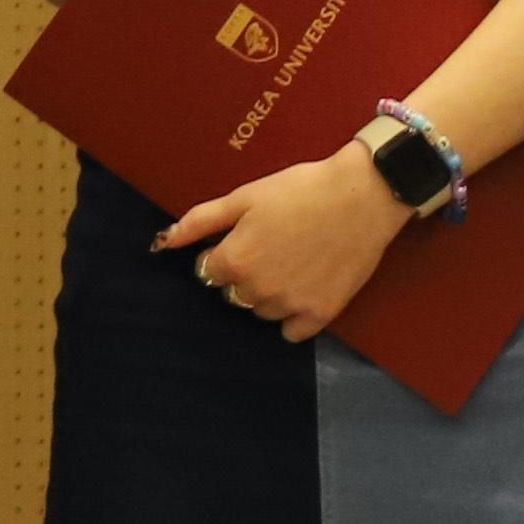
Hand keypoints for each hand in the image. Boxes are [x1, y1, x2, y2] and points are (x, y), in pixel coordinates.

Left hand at [154, 149, 414, 342]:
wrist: (361, 197)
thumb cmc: (298, 190)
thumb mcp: (243, 197)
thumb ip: (200, 221)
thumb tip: (163, 242)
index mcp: (235, 261)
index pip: (208, 273)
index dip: (221, 255)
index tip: (242, 239)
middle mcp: (258, 290)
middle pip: (233, 295)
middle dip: (243, 275)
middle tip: (269, 249)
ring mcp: (291, 305)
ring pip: (261, 312)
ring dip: (266, 295)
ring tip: (290, 264)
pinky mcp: (321, 314)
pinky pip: (292, 333)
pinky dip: (293, 317)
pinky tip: (303, 290)